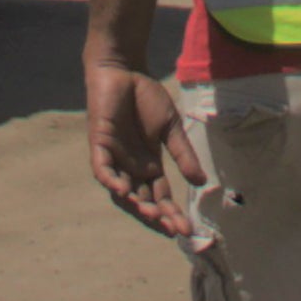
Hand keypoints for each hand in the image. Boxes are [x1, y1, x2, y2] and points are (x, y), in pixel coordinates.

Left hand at [87, 64, 194, 242]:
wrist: (125, 70)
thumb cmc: (146, 97)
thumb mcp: (171, 129)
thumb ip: (183, 155)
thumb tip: (200, 182)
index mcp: (149, 166)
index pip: (160, 197)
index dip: (172, 214)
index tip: (188, 230)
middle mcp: (130, 168)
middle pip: (143, 201)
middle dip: (157, 217)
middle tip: (173, 229)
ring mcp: (114, 158)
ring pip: (121, 191)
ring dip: (135, 205)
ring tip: (152, 215)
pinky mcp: (99, 144)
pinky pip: (102, 169)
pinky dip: (111, 181)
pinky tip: (123, 191)